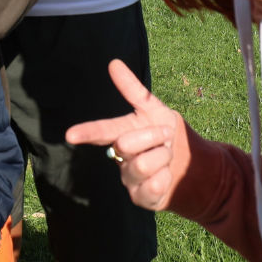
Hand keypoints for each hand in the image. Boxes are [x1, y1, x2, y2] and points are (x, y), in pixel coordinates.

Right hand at [63, 59, 192, 210]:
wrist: (190, 166)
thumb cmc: (166, 135)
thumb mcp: (155, 110)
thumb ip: (134, 90)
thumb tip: (113, 63)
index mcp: (121, 134)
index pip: (100, 131)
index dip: (86, 132)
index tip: (71, 134)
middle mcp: (119, 157)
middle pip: (126, 144)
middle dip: (152, 136)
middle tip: (165, 136)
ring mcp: (129, 179)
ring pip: (142, 165)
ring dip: (163, 157)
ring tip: (167, 157)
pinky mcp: (141, 198)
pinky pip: (153, 186)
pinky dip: (166, 176)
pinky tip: (167, 176)